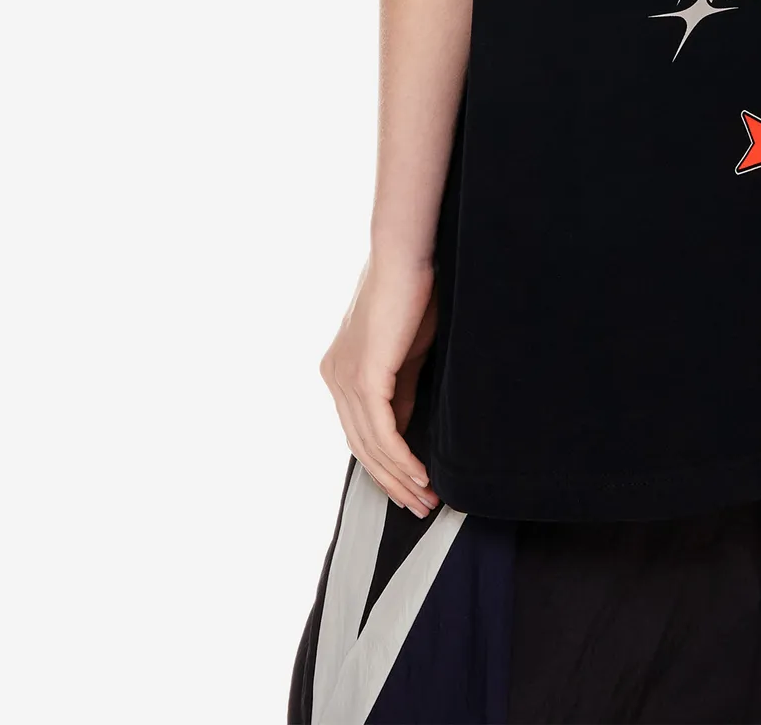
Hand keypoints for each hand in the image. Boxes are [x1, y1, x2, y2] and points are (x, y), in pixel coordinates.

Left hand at [319, 254, 440, 516]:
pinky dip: (401, 457)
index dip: (385, 465)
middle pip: (361, 446)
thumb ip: (400, 390)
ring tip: (427, 498)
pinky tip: (420, 475)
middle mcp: (334, 376)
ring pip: (371, 444)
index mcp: (341, 369)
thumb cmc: (414, 292)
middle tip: (421, 506)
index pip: (360, 431)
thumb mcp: (406, 353)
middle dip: (392, 481)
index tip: (411, 488)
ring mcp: (345, 377)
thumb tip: (403, 429)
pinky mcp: (363, 376)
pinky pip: (381, 430)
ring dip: (400, 476)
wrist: (408, 254)